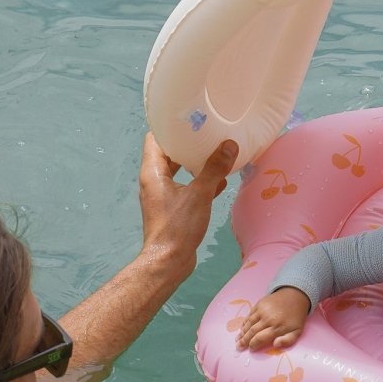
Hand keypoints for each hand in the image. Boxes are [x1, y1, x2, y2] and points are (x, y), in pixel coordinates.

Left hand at [139, 134, 237, 280]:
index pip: (154, 138)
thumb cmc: (178, 227)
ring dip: (194, 164)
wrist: (168, 261)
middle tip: (206, 134)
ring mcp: (161, 196)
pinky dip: (198, 183)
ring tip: (214, 154)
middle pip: (167, 154)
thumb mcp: (199, 194)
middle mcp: (153, 181)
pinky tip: (219, 182)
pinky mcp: (171, 209)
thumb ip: (214, 169)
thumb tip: (229, 145)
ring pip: (177, 172)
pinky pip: (185, 188)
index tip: (188, 120)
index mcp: (152, 172)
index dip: (169, 127)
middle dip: (186, 144)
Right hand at [237, 287, 310, 350]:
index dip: (254, 345)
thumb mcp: (297, 331)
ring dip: (242, 332)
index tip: (250, 350)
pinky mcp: (259, 304)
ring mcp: (262, 310)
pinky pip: (249, 315)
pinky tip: (241, 329)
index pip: (260, 338)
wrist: (295, 295)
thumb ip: (288, 340)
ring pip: (249, 323)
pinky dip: (244, 322)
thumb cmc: (296, 316)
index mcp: (277, 327)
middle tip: (239, 347)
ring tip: (237, 340)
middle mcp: (268, 319)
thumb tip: (275, 345)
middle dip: (244, 341)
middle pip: (252, 332)